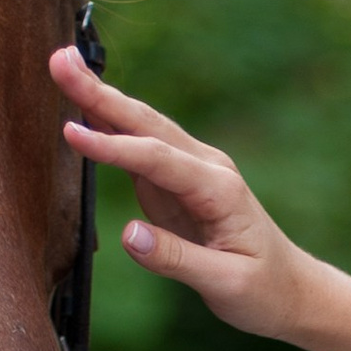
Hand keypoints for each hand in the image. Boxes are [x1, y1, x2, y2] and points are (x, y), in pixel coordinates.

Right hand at [52, 48, 311, 339]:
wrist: (290, 288)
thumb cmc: (262, 289)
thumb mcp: (225, 284)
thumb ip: (176, 259)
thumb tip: (128, 235)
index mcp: (218, 189)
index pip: (157, 159)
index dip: (113, 146)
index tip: (72, 133)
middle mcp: (206, 167)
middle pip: (147, 124)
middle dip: (101, 94)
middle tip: (60, 61)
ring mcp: (191, 169)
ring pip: (142, 127)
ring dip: (101, 98)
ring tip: (64, 66)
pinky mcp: (176, 181)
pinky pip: (139, 147)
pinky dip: (110, 124)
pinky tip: (83, 105)